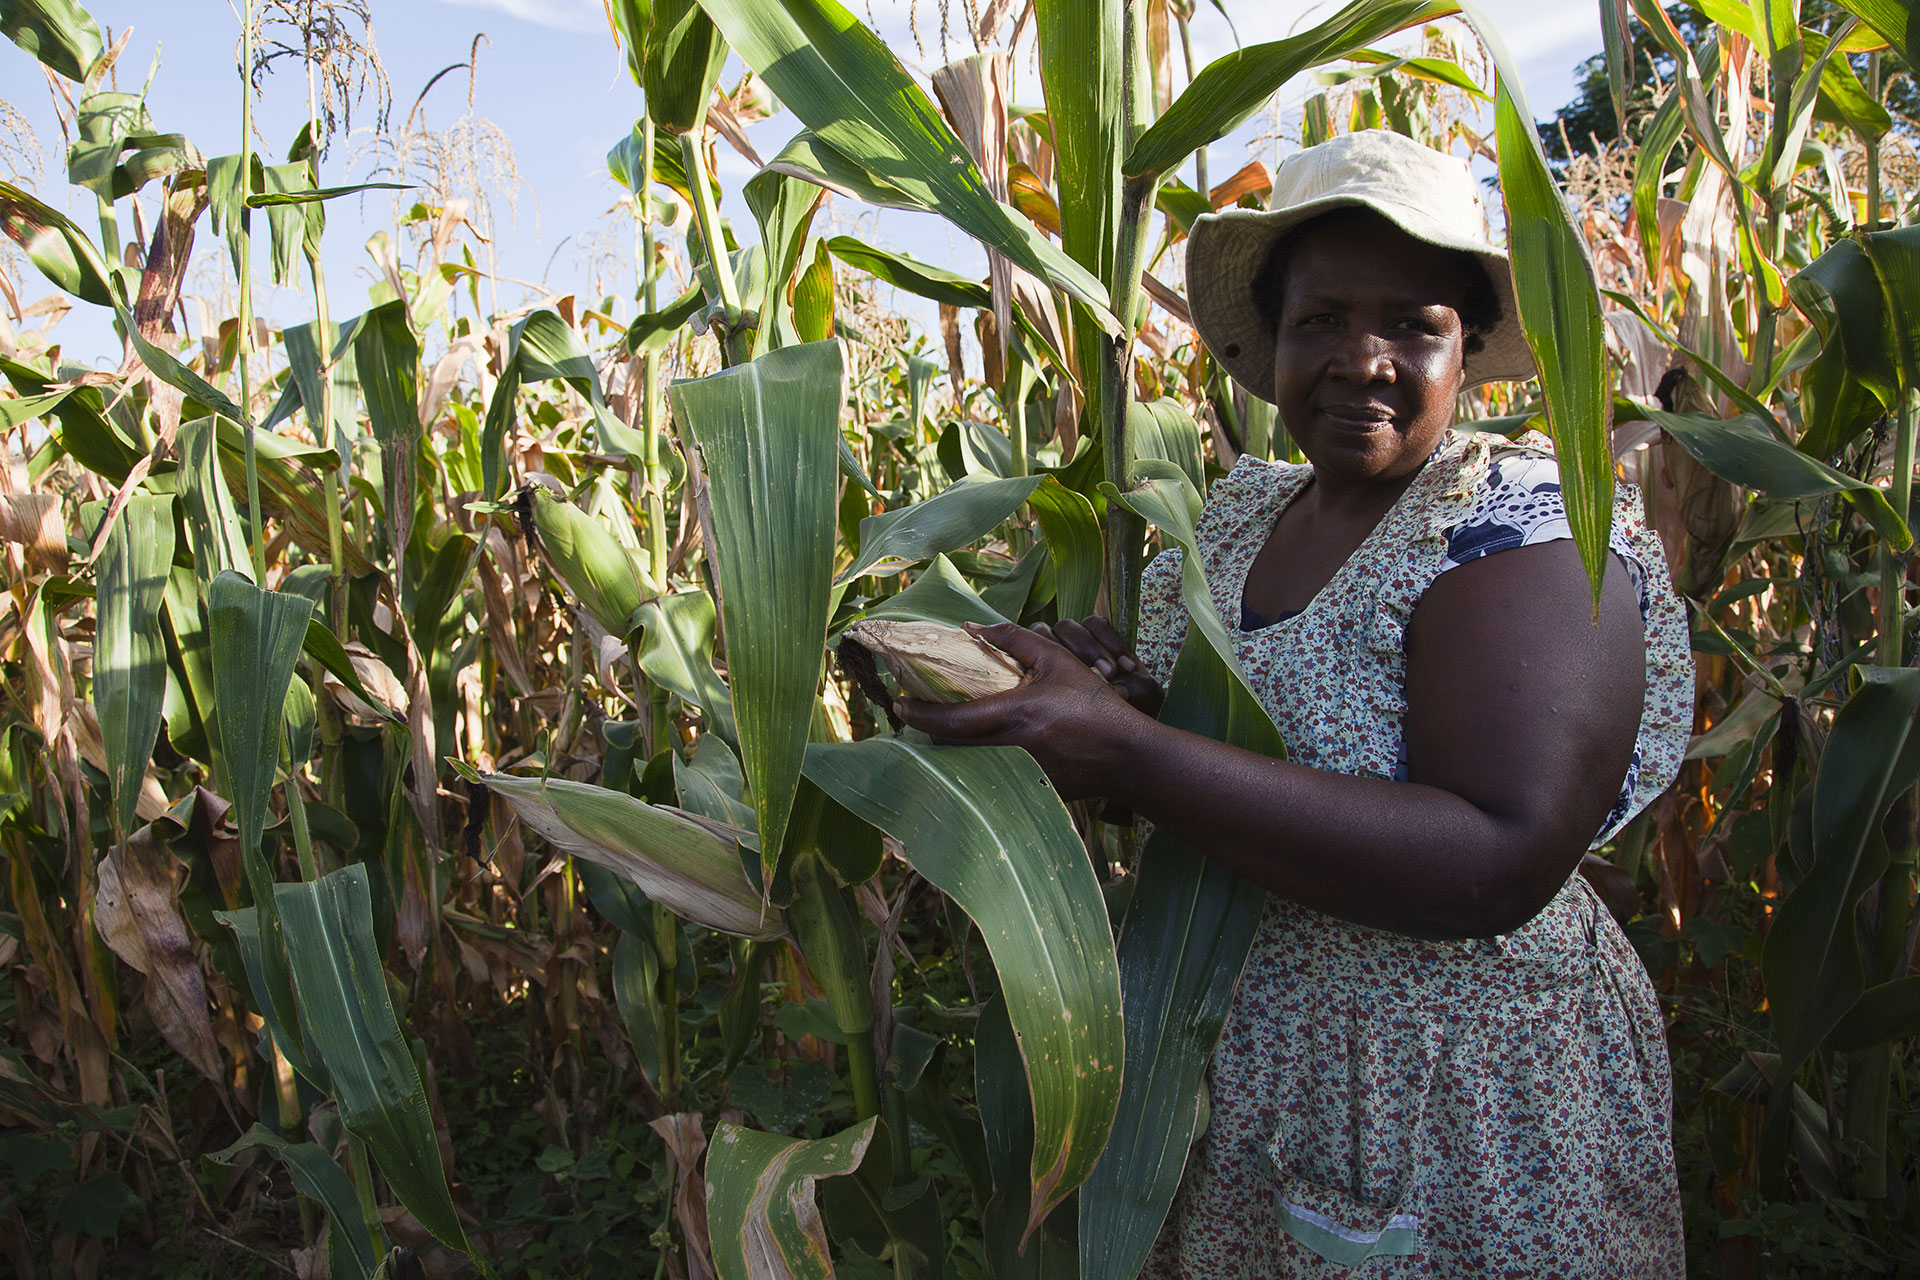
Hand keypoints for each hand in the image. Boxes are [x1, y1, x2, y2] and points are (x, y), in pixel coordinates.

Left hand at [894, 622, 1154, 800]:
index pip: (950, 721)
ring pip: (963, 765)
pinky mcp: (1027, 790)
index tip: (899, 705)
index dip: (918, 715)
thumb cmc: (1092, 703)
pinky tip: (973, 747)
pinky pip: (986, 776)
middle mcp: (1010, 750)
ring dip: (948, 748)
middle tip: (916, 713)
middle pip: (948, 748)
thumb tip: (971, 628)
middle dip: (928, 731)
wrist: (1126, 755)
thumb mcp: (1057, 659)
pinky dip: (973, 762)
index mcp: (1014, 715)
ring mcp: (1017, 776)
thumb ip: (1014, 639)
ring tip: (940, 728)